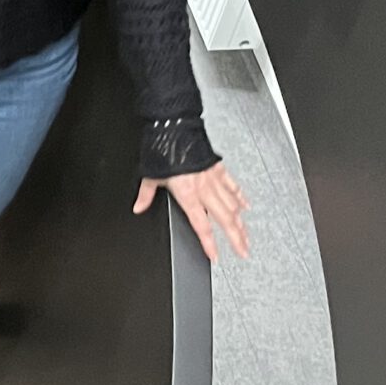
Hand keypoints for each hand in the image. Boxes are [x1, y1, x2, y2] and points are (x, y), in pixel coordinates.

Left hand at [134, 161, 250, 263]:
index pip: (202, 225)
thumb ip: (146, 194)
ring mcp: (214, 179)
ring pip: (233, 205)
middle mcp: (204, 189)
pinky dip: (240, 197)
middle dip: (236, 238)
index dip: (209, 243)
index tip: (215, 256)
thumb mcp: (150, 176)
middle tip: (244, 251)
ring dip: (241, 222)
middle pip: (225, 219)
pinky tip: (246, 206)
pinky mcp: (218, 168)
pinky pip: (233, 185)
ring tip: (246, 235)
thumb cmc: (163, 150)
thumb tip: (138, 207)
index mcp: (188, 194)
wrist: (175, 128)